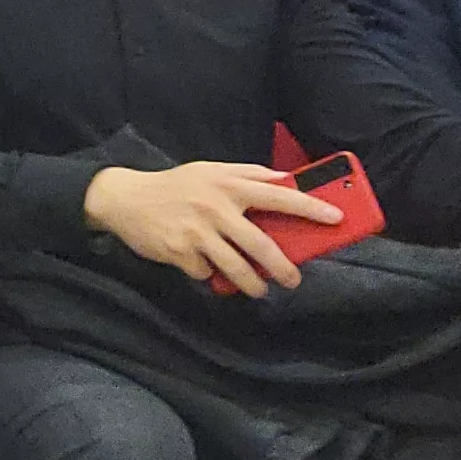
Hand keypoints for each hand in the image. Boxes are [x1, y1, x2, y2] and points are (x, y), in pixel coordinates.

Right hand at [82, 160, 342, 296]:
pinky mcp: (179, 252)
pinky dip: (209, 274)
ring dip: (252, 283)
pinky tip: (203, 266)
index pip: (277, 196)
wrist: (124, 198)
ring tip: (259, 289)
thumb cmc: (174, 185)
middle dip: (281, 267)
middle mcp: (215, 208)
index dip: (309, 208)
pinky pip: (205, 272)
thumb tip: (285, 179)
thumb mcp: (209, 170)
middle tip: (293, 280)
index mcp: (227, 185)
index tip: (336, 219)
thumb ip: (247, 173)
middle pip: (259, 244)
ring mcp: (196, 232)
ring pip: (235, 267)